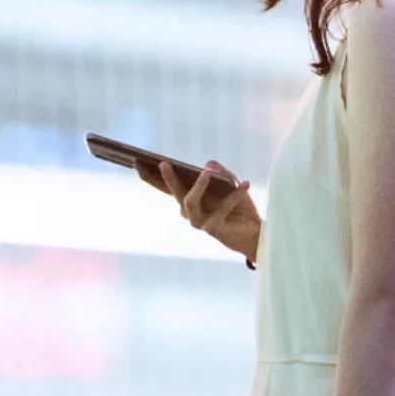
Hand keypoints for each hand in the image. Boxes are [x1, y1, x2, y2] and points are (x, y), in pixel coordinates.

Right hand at [137, 159, 261, 262]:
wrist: (257, 232)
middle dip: (168, 178)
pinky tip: (245, 184)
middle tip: (163, 164)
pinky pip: (220, 209)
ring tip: (206, 172)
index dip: (152, 176)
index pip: (169, 186)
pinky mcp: (211, 229)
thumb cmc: (241, 208)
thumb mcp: (232, 184)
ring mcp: (198, 222)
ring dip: (198, 186)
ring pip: (189, 202)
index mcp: (191, 199)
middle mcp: (190, 211)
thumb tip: (208, 164)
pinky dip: (233, 195)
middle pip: (174, 193)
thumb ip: (221, 173)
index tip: (138, 163)